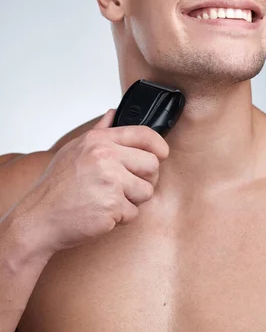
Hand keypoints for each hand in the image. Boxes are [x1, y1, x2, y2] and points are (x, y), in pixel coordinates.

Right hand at [19, 110, 169, 253]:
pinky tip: (101, 213)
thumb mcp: (73, 150)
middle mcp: (106, 157)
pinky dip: (120, 218)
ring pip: (147, 191)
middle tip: (124, 187)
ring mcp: (110, 182)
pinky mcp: (112, 206)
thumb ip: (99, 132)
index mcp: (98, 141)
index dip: (159, 146)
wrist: (38, 218)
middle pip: (152, 165)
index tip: (161, 154)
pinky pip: (134, 214)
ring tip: (107, 200)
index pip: (144, 134)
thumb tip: (113, 113)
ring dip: (131, 201)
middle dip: (143, 179)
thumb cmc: (56, 187)